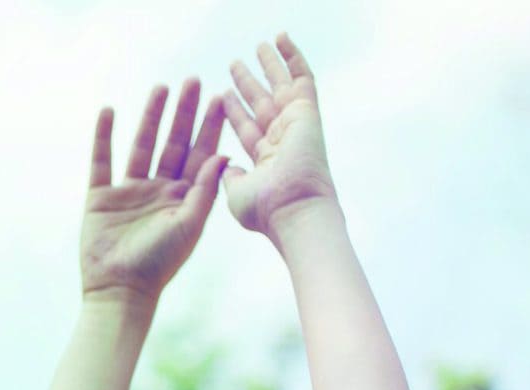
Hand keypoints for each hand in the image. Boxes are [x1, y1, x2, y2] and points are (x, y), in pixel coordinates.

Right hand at [79, 78, 228, 302]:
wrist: (119, 291)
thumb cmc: (159, 265)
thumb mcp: (189, 226)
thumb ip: (205, 189)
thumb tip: (224, 153)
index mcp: (184, 197)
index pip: (200, 154)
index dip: (210, 126)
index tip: (220, 98)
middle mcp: (158, 190)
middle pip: (173, 143)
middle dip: (184, 113)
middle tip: (193, 81)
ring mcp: (129, 192)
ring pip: (142, 145)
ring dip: (151, 117)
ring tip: (160, 88)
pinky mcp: (101, 197)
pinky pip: (102, 160)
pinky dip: (104, 137)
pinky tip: (109, 112)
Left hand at [220, 34, 337, 237]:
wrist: (293, 209)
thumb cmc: (265, 210)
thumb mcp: (237, 192)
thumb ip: (230, 176)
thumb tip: (225, 166)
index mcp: (265, 159)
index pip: (246, 128)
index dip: (234, 111)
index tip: (223, 94)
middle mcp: (282, 139)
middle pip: (262, 103)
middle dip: (249, 83)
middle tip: (235, 63)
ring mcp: (295, 123)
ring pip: (281, 86)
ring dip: (269, 65)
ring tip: (259, 45)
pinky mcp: (306, 111)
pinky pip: (301, 76)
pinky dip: (292, 56)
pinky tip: (281, 38)